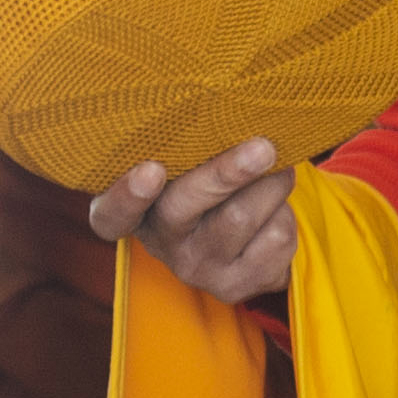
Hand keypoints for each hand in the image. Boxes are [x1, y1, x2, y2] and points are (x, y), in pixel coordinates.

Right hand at [86, 137, 296, 303]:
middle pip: (187, 207)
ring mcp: (198, 270)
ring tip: (277, 166)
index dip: (128, 195)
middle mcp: (160, 245)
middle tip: (263, 148)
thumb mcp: (188, 168)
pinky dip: (285, 212)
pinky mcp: (236, 287)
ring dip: (272, 184)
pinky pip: (274, 238)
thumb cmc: (208, 186)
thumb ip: (190, 148)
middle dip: (227, 172)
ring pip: (241, 217)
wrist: (246, 243)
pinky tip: (276, 208)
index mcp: (135, 211)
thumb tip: (229, 111)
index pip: (113, 214)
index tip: (151, 170)